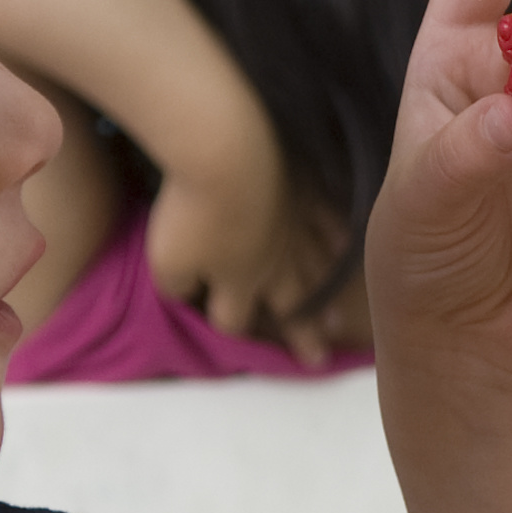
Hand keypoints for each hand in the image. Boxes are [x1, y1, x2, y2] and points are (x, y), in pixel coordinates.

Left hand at [149, 155, 343, 354]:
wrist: (228, 153)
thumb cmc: (193, 212)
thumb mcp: (166, 260)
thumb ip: (176, 285)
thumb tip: (187, 292)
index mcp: (237, 281)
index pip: (232, 319)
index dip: (227, 326)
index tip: (221, 326)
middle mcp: (274, 265)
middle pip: (289, 307)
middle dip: (299, 335)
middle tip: (316, 359)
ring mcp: (295, 229)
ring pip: (315, 271)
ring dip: (324, 296)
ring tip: (335, 319)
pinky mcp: (306, 192)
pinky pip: (328, 220)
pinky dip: (338, 237)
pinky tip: (345, 249)